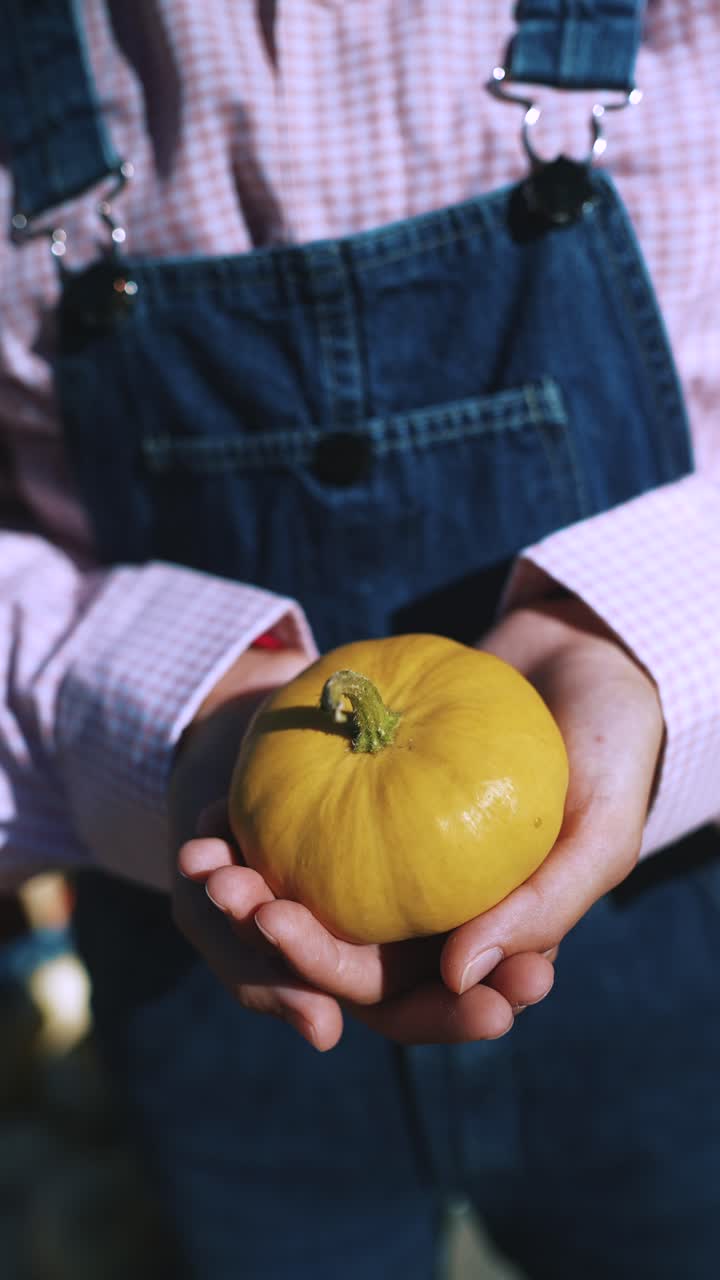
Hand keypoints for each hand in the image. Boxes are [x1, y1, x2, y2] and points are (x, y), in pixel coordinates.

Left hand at [176, 598, 662, 1050]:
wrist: (579, 653)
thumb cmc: (610, 749)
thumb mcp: (600, 830)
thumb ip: (544, 907)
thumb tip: (455, 975)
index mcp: (485, 941)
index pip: (419, 1003)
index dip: (371, 1003)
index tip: (314, 992)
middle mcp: (429, 911)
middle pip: (343, 956)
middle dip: (288, 947)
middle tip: (249, 906)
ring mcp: (389, 854)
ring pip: (306, 898)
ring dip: (251, 894)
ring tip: (214, 870)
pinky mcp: (355, 799)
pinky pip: (294, 826)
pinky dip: (247, 829)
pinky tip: (211, 821)